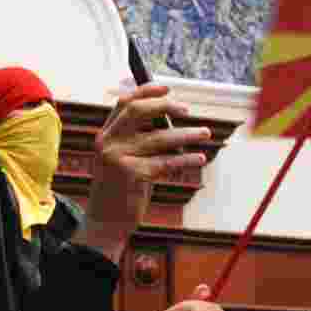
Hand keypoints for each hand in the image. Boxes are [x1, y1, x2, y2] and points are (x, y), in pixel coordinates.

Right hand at [77, 85, 209, 260]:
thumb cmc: (120, 189)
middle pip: (138, 111)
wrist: (105, 222)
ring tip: (205, 133)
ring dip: (186, 134)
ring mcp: (118, 159)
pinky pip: (166, 163)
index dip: (146, 91)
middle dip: (165, 106)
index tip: (168, 88)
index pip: (124, 103)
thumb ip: (136, 138)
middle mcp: (108, 143)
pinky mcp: (132, 176)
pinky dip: (186, 160)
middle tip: (187, 110)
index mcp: (105, 136)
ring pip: (159, 138)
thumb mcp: (121, 159)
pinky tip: (199, 158)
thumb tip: (169, 116)